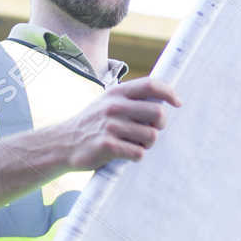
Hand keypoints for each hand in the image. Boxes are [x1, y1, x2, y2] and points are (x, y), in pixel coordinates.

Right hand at [58, 77, 182, 172]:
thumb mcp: (107, 102)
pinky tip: (123, 153)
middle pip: (158, 114)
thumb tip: (165, 100)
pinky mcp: (108, 146)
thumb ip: (131, 99)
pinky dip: (135, 156)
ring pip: (151, 137)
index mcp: (117, 93)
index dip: (169, 93)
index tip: (178, 103)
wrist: (63, 143)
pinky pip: (138, 153)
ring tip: (133, 143)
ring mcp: (111, 126)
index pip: (151, 85)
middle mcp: (114, 106)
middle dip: (159, 126)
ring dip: (147, 144)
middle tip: (150, 131)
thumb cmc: (92, 123)